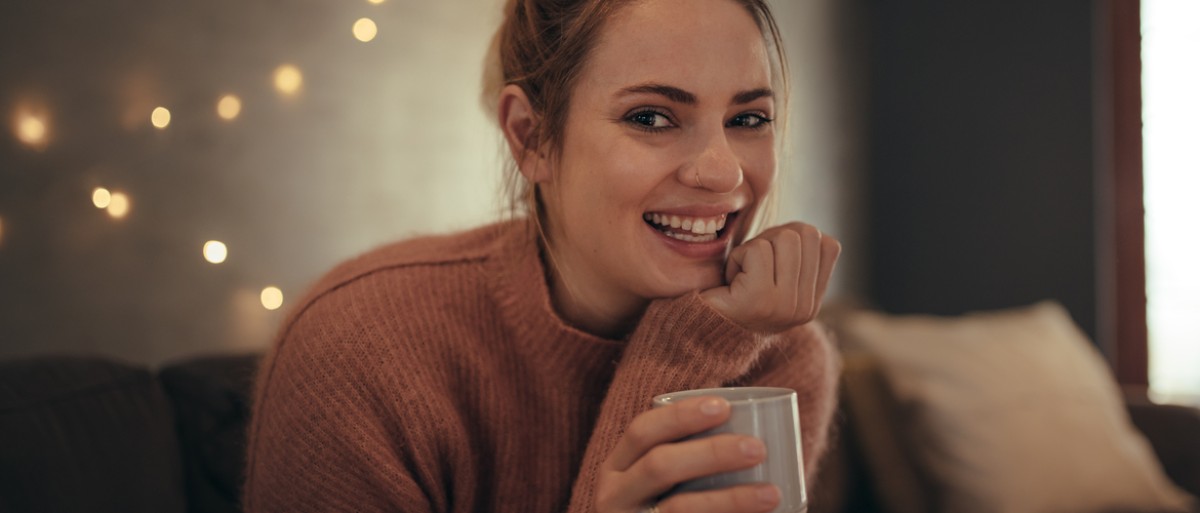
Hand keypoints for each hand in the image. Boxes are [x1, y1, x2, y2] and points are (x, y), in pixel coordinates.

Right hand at [594, 396, 781, 512]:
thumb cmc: (665, 510)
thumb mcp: (656, 486)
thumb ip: (686, 462)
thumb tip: (754, 430)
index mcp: (616, 469)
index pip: (641, 431)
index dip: (681, 415)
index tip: (724, 406)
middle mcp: (614, 497)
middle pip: (660, 465)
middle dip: (712, 453)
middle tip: (758, 448)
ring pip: (678, 508)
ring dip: (730, 499)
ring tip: (771, 493)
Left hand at [701, 222, 839, 332]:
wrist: (702, 331)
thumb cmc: (732, 294)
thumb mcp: (774, 276)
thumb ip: (795, 255)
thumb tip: (802, 228)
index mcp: (812, 302)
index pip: (828, 245)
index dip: (796, 238)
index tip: (771, 259)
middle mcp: (804, 307)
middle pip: (807, 235)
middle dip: (774, 238)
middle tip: (753, 264)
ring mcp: (786, 305)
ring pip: (785, 238)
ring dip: (755, 247)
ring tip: (742, 274)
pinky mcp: (760, 299)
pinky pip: (757, 250)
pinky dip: (737, 257)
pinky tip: (731, 281)